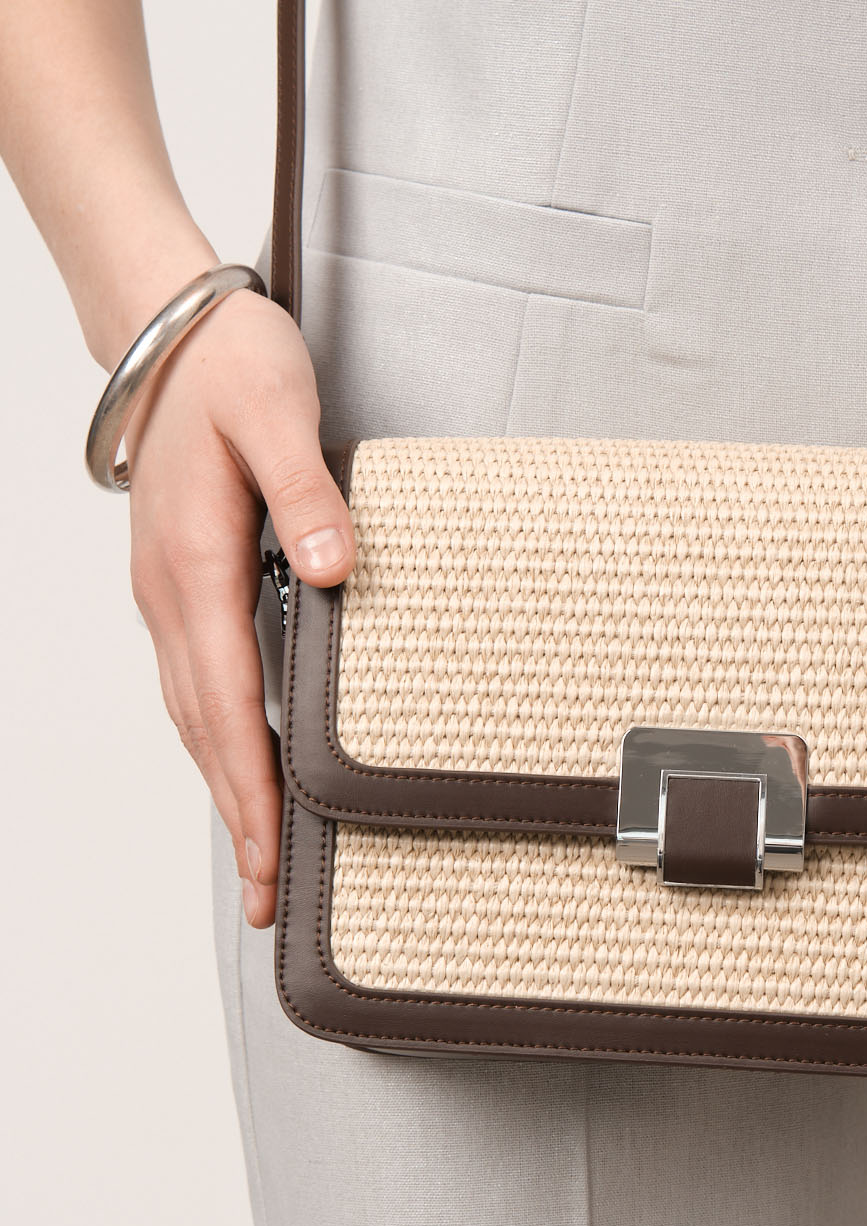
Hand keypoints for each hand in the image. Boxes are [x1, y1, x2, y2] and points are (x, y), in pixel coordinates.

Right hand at [123, 288, 354, 925]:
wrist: (169, 328)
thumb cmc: (229, 364)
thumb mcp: (277, 411)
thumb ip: (307, 493)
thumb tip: (339, 568)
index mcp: (196, 564)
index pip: (228, 702)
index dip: (252, 786)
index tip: (273, 854)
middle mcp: (171, 593)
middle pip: (205, 731)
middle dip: (238, 816)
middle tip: (270, 897)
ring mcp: (169, 592)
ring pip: (196, 714)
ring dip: (225, 786)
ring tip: (259, 853)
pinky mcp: (181, 582)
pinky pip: (198, 681)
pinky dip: (218, 737)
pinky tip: (242, 763)